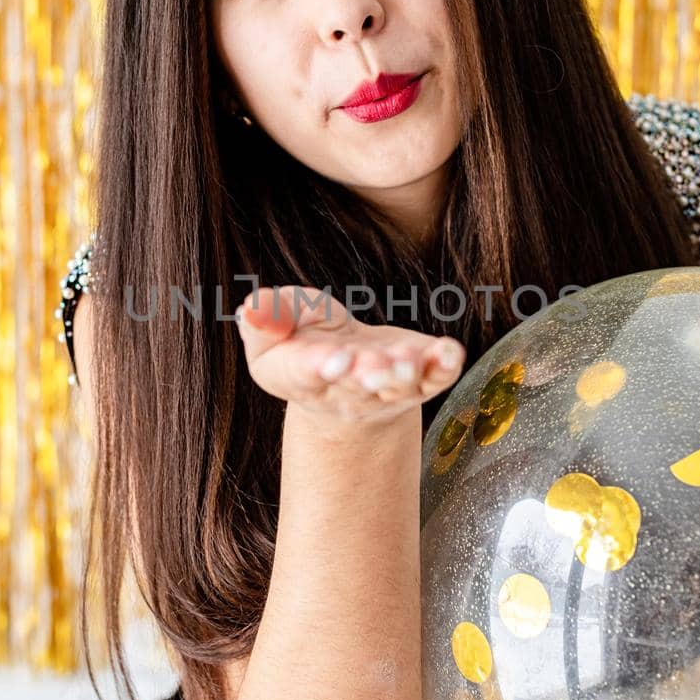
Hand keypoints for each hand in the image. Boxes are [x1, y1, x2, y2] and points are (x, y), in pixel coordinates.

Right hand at [234, 284, 465, 424]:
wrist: (346, 368)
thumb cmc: (302, 341)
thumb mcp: (274, 325)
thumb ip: (265, 316)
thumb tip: (251, 308)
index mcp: (302, 376)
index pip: (310, 374)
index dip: (321, 367)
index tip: (333, 359)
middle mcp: (348, 392)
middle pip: (358, 386)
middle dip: (368, 375)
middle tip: (374, 365)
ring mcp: (389, 388)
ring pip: (398, 387)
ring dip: (405, 375)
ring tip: (409, 361)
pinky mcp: (423, 377)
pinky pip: (437, 378)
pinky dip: (445, 366)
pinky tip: (449, 351)